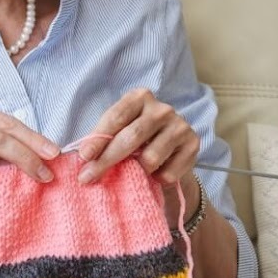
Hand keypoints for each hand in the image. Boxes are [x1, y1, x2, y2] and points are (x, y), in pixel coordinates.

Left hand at [76, 88, 198, 185]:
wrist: (172, 153)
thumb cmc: (137, 140)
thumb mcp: (119, 131)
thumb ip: (104, 138)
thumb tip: (84, 158)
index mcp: (140, 97)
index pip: (116, 117)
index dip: (98, 138)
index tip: (84, 156)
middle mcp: (162, 109)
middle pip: (131, 137)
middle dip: (107, 160)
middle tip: (89, 177)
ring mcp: (180, 126)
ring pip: (150, 158)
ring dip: (138, 171)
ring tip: (137, 170)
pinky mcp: (193, 145)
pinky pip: (168, 173)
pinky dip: (157, 179)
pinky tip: (156, 174)